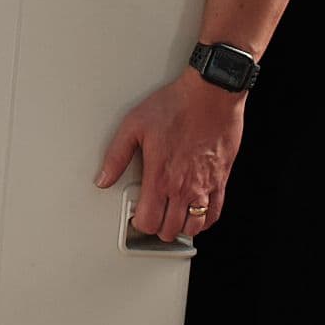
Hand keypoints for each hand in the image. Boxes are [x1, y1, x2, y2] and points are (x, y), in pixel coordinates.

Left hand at [94, 70, 245, 240]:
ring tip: (172, 217)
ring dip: (180, 226)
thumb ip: (116, 156)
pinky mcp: (222, 180)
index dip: (140, 223)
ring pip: (193, 227)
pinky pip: (215, 213)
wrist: (210, 95)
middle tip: (153, 215)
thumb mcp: (133, 126)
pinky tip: (196, 214)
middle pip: (169, 229)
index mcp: (160, 176)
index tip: (136, 215)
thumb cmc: (175, 106)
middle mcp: (183, 187)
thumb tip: (103, 179)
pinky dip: (204, 220)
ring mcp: (205, 186)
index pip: (149, 220)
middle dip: (157, 227)